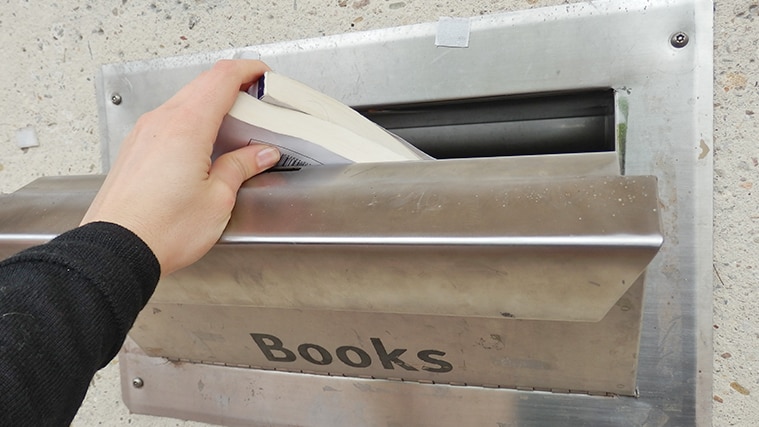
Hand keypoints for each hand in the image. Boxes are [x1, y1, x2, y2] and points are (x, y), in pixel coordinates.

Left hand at [81, 60, 279, 275]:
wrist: (116, 250)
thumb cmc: (162, 229)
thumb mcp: (218, 199)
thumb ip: (241, 167)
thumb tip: (260, 154)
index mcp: (187, 126)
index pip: (222, 78)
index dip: (248, 70)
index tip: (263, 74)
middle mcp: (161, 122)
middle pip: (202, 84)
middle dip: (233, 86)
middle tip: (256, 102)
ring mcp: (144, 134)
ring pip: (183, 101)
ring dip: (211, 104)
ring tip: (234, 127)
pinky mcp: (135, 149)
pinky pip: (167, 120)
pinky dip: (191, 120)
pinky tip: (204, 144)